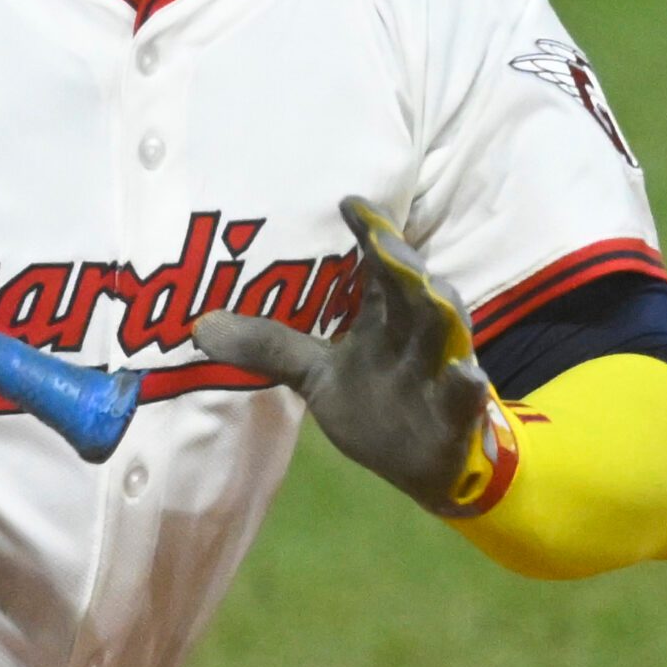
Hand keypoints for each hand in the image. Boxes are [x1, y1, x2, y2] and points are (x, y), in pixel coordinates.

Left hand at [195, 196, 491, 511]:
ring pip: (446, 335)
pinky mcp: (455, 419)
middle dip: (401, 263)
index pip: (378, 266)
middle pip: (412, 291)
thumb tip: (201, 326)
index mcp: (384, 316)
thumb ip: (266, 346)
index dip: (369, 233)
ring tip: (430, 287)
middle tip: (383, 239)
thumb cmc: (375, 402)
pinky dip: (465, 389)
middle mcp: (415, 335)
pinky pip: (465, 402)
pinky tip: (465, 376)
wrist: (426, 465)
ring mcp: (438, 374)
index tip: (349, 201)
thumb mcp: (315, 373)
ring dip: (440, 311)